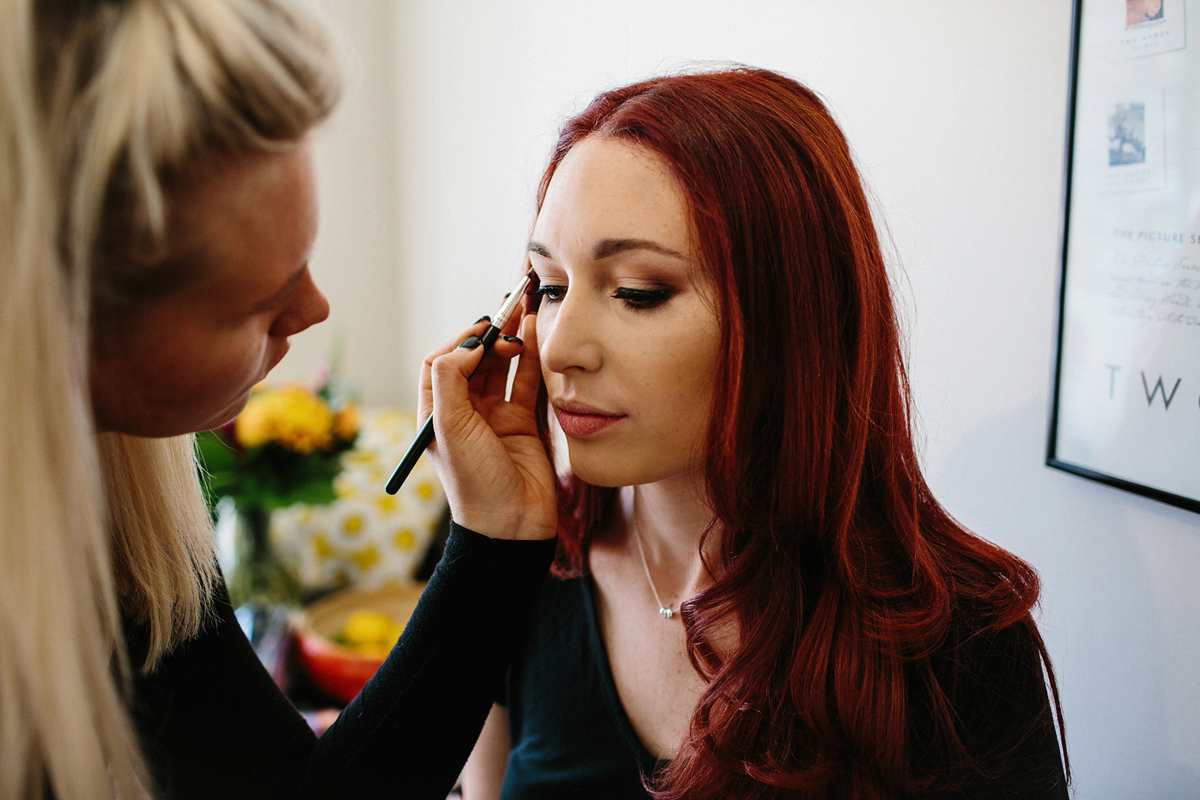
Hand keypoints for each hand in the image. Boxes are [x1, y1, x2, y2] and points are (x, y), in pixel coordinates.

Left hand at [419, 313, 556, 540]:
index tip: (482, 329)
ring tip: (525, 313)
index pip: (442, 362)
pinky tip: (537, 337)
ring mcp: (495, 417)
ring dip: (512, 341)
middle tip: (509, 311)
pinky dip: (532, 359)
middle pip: (474, 360)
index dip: (461, 340)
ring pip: (502, 367)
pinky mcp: (523, 424)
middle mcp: (464, 412)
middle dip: (490, 334)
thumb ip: (451, 379)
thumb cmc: (474, 483)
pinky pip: (526, 383)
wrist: (511, 526)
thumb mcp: (449, 427)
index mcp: (437, 413)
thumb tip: (466, 344)